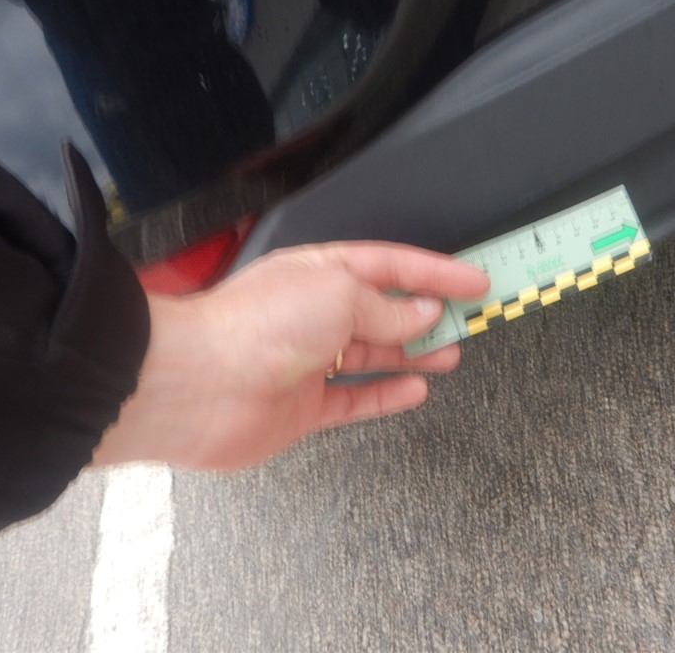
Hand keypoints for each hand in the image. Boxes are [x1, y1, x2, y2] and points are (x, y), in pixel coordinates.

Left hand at [92, 242, 489, 468]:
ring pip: (374, 354)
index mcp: (321, 274)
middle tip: (470, 322)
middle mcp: (314, 314)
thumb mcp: (339, 296)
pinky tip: (416, 390)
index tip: (476, 281)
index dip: (437, 272)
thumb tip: (423, 312)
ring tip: (452, 355)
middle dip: (429, 316)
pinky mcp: (302, 407)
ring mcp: (309, 361)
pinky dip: (386, 394)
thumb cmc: (258, 325)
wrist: (197, 385)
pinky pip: (355, 398)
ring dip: (415, 354)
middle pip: (385, 311)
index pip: (391, 266)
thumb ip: (388, 308)